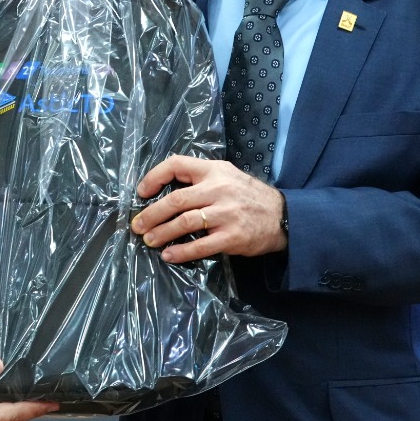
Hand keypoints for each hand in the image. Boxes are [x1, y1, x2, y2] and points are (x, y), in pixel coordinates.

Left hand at [130, 155, 286, 262]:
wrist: (282, 216)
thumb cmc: (248, 196)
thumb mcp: (227, 175)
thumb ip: (201, 178)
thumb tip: (164, 190)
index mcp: (214, 170)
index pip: (177, 165)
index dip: (154, 177)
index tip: (141, 192)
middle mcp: (219, 189)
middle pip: (176, 200)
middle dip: (151, 214)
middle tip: (137, 225)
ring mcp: (226, 213)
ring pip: (185, 222)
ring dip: (162, 233)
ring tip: (149, 241)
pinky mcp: (232, 236)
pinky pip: (200, 246)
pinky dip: (181, 252)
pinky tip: (169, 256)